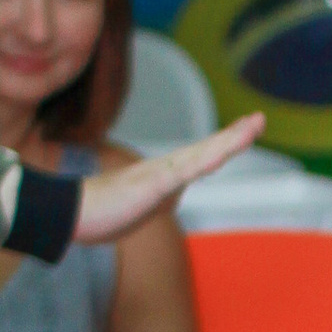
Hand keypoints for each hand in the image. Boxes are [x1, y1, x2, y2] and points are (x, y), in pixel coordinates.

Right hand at [74, 116, 265, 244]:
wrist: (71, 213)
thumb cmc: (103, 211)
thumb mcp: (142, 206)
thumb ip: (160, 198)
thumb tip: (173, 196)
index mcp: (166, 175)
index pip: (203, 156)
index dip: (226, 141)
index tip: (248, 128)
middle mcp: (165, 169)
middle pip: (207, 149)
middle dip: (235, 135)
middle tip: (259, 119)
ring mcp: (158, 175)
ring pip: (199, 156)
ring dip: (226, 143)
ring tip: (250, 129)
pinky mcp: (150, 186)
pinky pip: (180, 173)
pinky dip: (202, 162)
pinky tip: (220, 155)